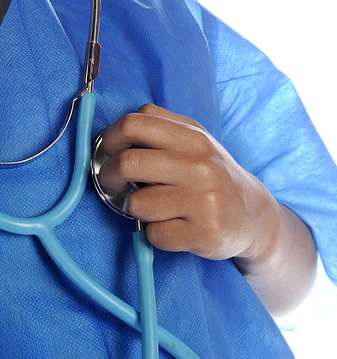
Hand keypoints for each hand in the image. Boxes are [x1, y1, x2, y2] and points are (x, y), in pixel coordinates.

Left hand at [97, 103, 268, 259]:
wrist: (253, 215)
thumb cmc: (210, 174)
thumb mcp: (193, 139)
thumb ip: (159, 126)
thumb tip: (112, 132)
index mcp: (192, 137)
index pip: (134, 124)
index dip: (109, 137)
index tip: (106, 152)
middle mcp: (200, 166)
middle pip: (128, 162)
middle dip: (109, 175)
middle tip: (111, 183)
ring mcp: (204, 201)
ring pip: (137, 203)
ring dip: (134, 208)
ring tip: (151, 206)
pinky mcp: (204, 234)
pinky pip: (154, 234)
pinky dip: (153, 233)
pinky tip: (170, 226)